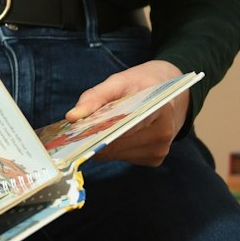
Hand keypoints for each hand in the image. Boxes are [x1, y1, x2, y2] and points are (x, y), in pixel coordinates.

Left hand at [64, 59, 187, 166]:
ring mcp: (160, 149)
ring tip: (90, 133)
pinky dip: (113, 149)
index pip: (123, 126)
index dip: (98, 131)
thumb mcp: (118, 81)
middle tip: (74, 134)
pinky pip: (125, 158)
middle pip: (118, 144)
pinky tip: (109, 138)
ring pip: (118, 154)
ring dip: (102, 146)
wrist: (167, 92)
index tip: (76, 132)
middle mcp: (163, 134)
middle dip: (95, 139)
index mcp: (159, 109)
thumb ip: (94, 97)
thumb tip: (72, 117)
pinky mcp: (155, 159)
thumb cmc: (140, 84)